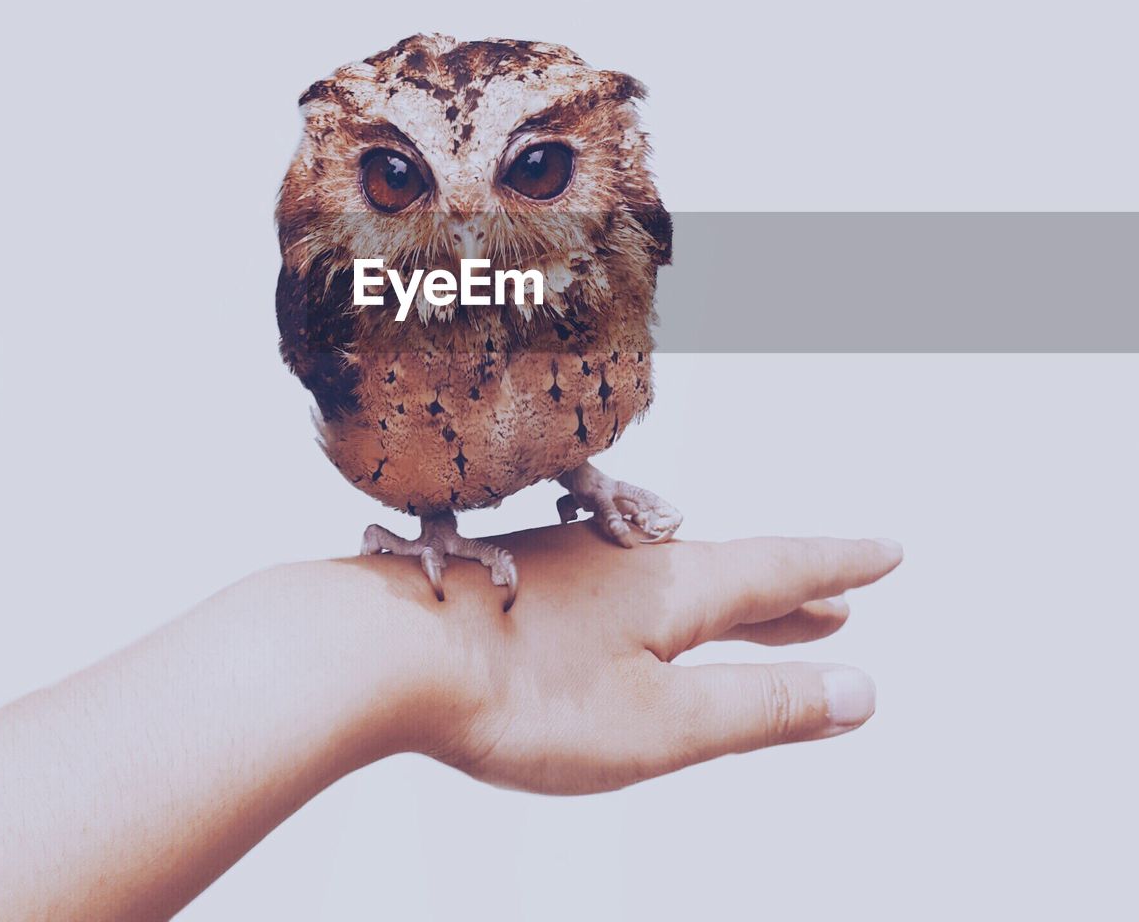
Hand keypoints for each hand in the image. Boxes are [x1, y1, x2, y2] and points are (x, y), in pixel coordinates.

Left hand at [364, 522, 902, 794]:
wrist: (388, 649)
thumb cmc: (526, 694)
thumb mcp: (662, 722)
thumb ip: (760, 709)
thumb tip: (860, 694)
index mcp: (673, 589)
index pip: (779, 569)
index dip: (837, 566)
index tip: (886, 552)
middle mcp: (626, 564)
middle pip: (728, 575)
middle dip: (789, 595)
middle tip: (837, 605)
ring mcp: (570, 569)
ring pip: (668, 584)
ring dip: (724, 603)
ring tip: (759, 618)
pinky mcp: (523, 587)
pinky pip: (617, 592)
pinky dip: (657, 609)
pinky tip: (631, 623)